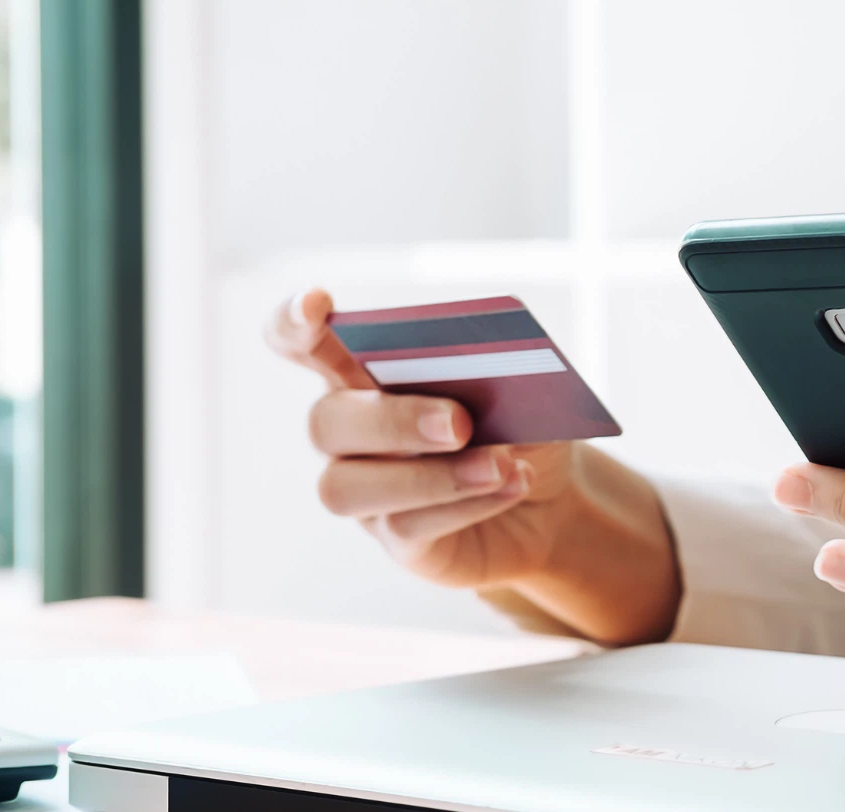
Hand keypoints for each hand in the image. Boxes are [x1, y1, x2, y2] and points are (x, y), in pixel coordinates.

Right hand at [265, 288, 680, 644]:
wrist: (551, 498)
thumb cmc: (518, 426)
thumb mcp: (517, 386)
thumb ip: (487, 365)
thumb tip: (481, 359)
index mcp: (363, 372)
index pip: (298, 340)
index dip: (293, 322)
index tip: (317, 304)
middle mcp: (349, 433)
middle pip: (325, 422)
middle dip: (390, 420)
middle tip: (460, 423)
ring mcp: (366, 492)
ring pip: (348, 486)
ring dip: (429, 476)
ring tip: (499, 465)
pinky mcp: (397, 540)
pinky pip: (406, 526)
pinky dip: (465, 504)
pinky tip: (512, 483)